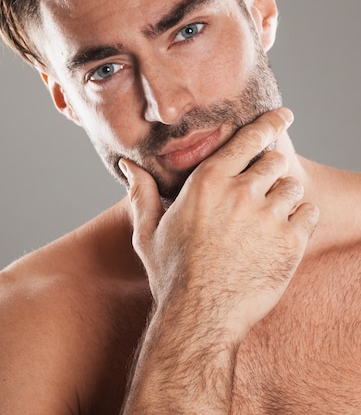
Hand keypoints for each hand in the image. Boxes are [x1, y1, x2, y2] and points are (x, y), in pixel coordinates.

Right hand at [120, 108, 318, 339]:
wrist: (200, 317)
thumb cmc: (172, 274)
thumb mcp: (148, 231)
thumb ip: (141, 193)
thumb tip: (125, 165)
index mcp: (208, 182)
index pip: (248, 139)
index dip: (269, 123)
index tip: (282, 115)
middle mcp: (241, 193)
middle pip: (274, 160)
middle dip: (271, 169)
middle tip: (264, 185)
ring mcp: (268, 217)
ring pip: (293, 186)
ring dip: (285, 195)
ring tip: (270, 215)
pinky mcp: (289, 243)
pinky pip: (308, 213)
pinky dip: (301, 218)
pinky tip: (283, 232)